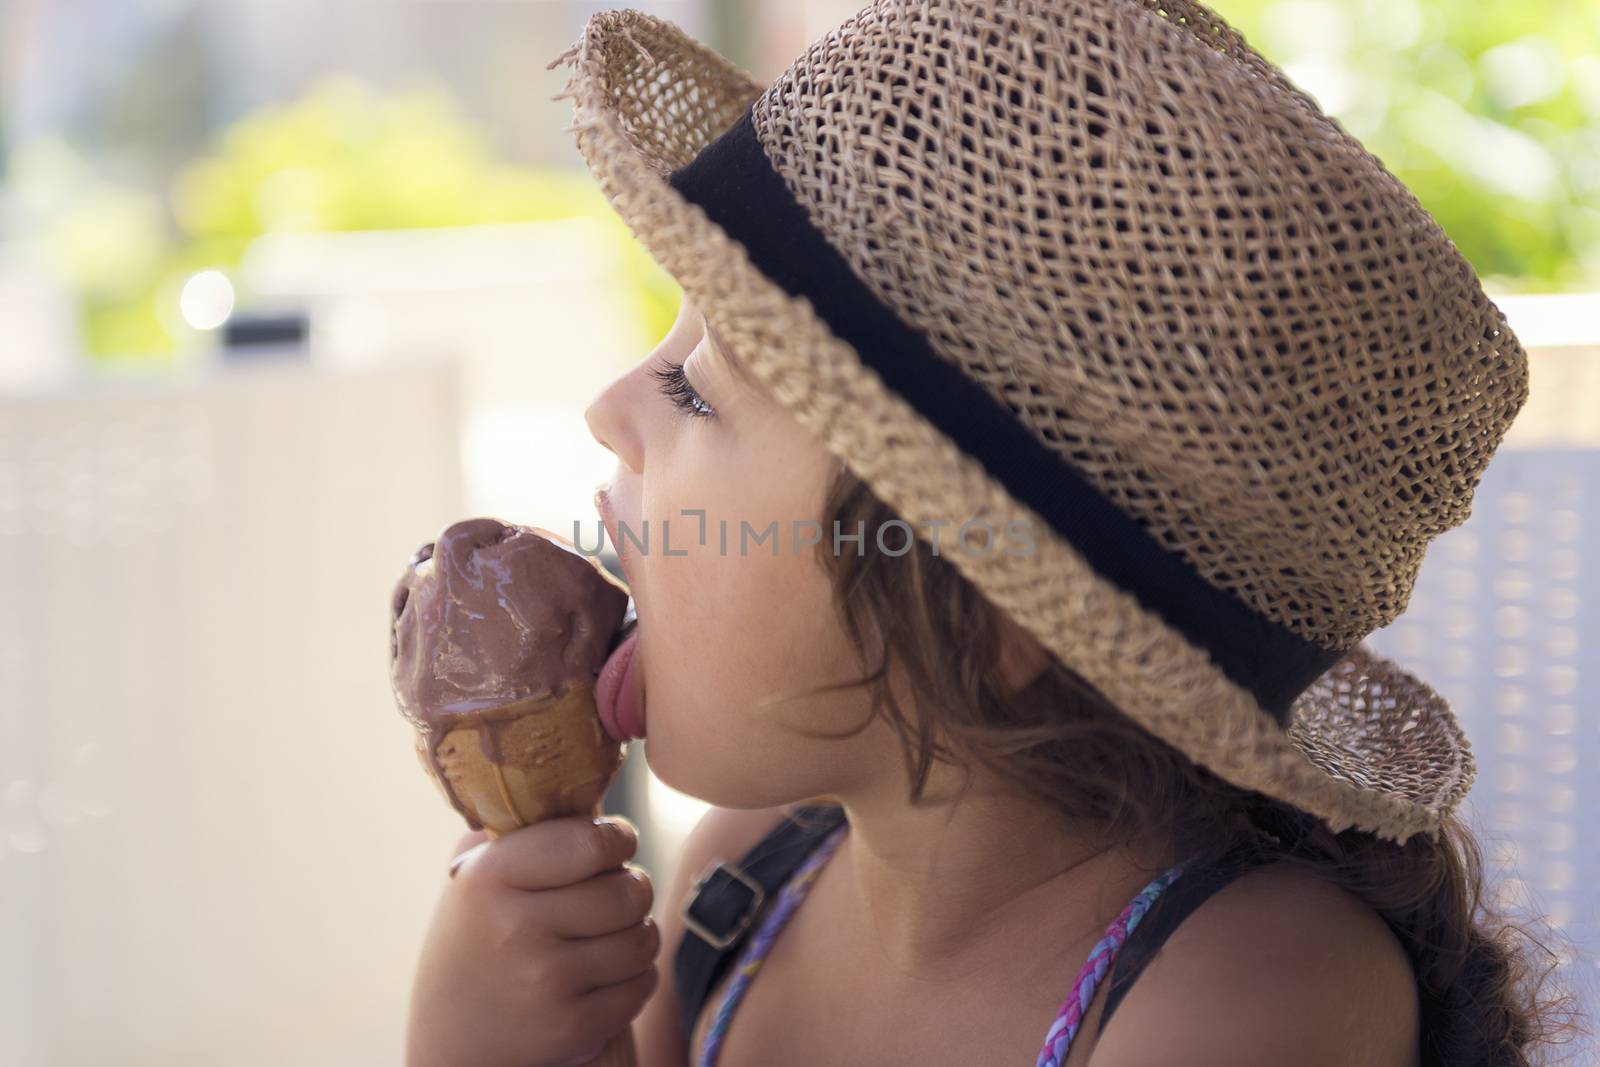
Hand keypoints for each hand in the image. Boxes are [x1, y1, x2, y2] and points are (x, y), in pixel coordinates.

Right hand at [406, 816, 658, 1066]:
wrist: (454, 1037)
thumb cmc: (479, 937)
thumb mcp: (478, 875)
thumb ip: (522, 827)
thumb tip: (585, 776)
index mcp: (490, 877)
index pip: (592, 840)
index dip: (617, 838)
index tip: (611, 844)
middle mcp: (515, 928)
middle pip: (628, 890)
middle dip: (630, 888)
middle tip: (611, 893)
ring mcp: (545, 982)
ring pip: (643, 938)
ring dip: (637, 934)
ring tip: (609, 933)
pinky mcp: (572, 1028)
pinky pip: (643, 985)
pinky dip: (635, 978)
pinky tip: (604, 973)